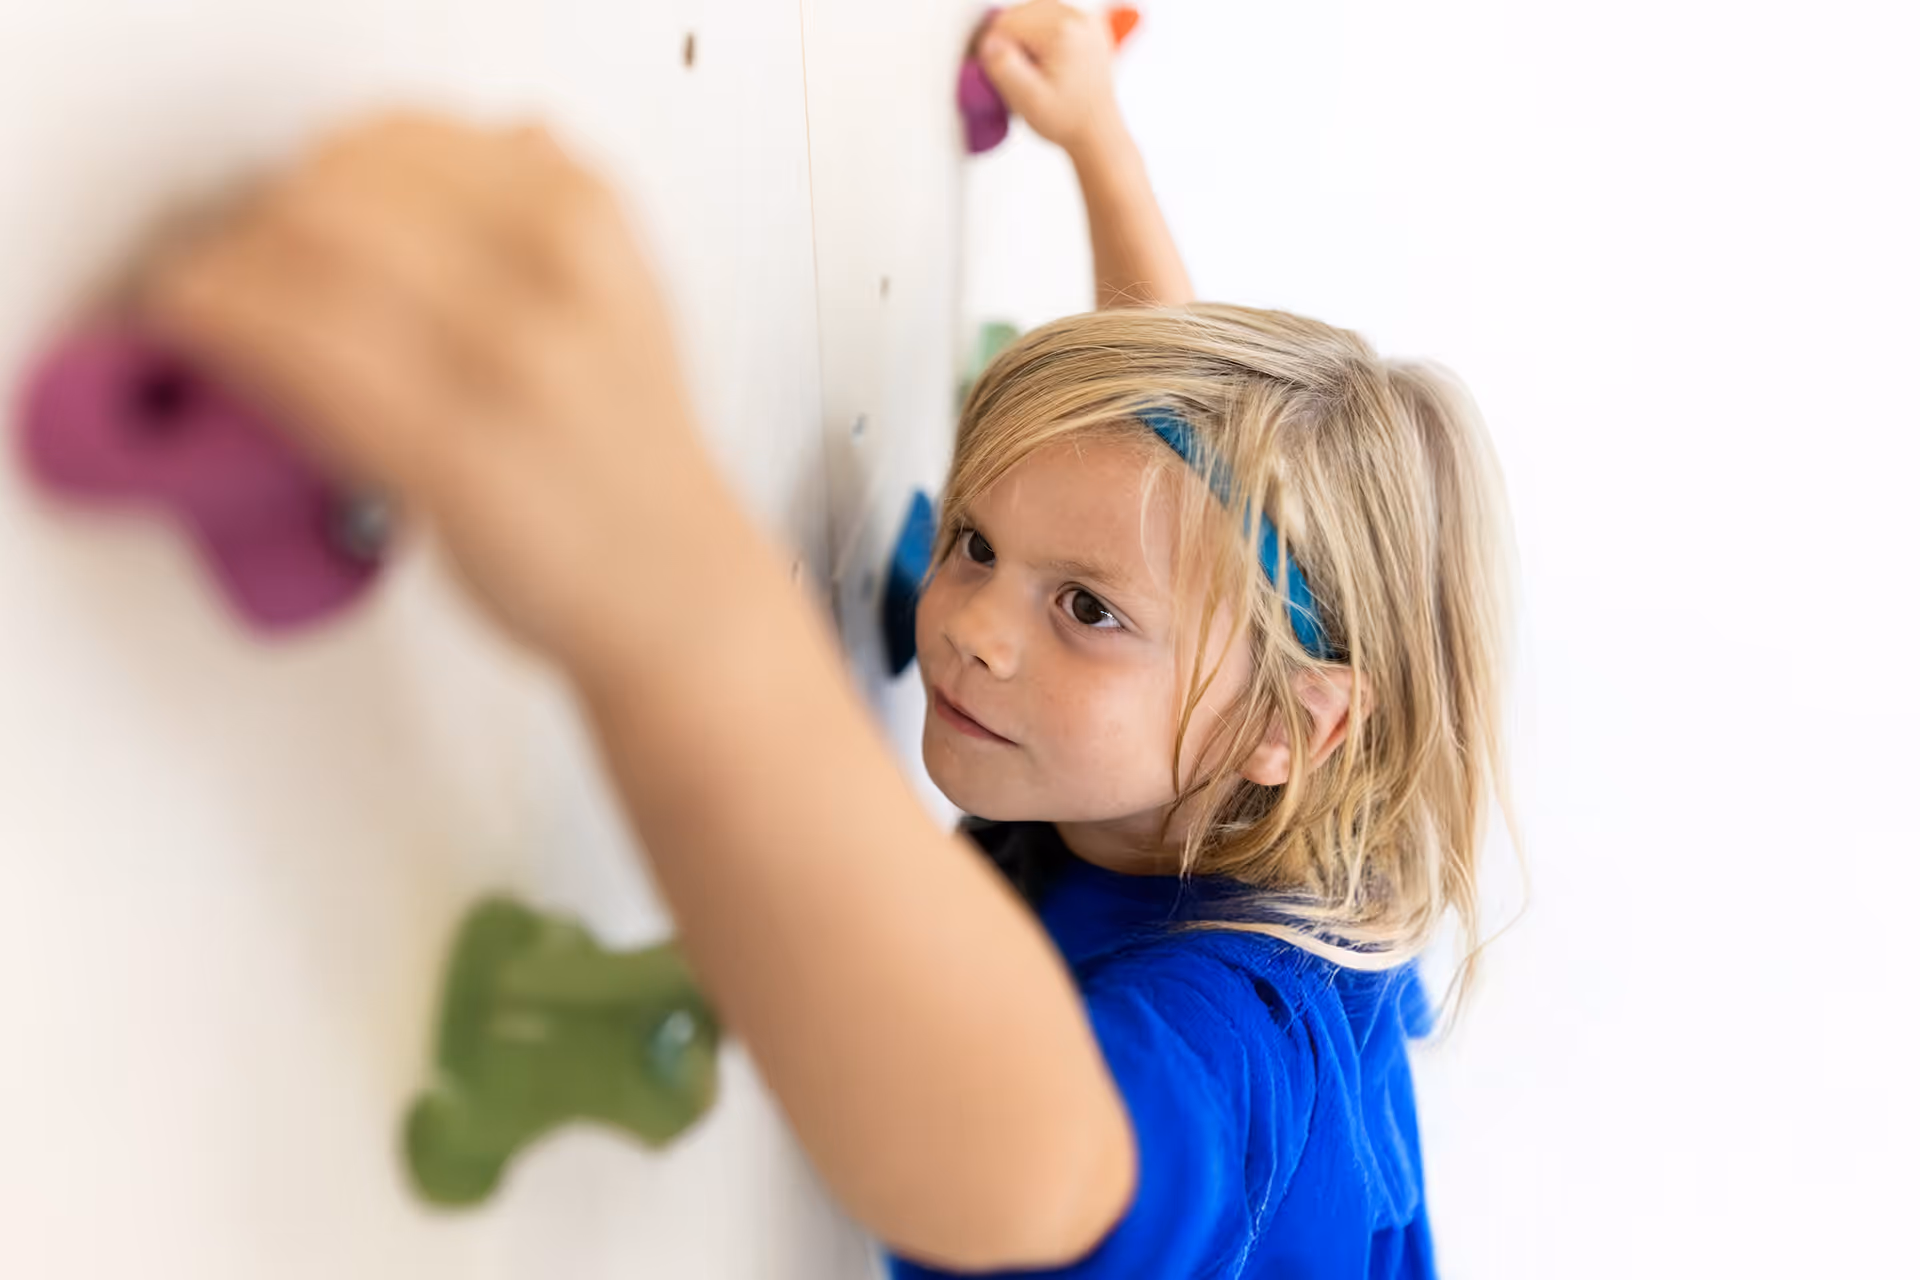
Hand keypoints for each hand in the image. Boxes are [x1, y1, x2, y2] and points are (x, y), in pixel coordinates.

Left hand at [133, 109, 700, 669]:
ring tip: (210, 300)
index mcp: (589, 220)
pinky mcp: (448, 453)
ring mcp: (503, 363)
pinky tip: (202, 332)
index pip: (403, 137)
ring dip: (226, 270)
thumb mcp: (625, 302)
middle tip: (248, 264)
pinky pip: (297, 356)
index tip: (299, 207)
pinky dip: (222, 328)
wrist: (676, 594)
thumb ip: (556, 217)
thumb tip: (477, 145)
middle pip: (339, 185)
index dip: (322, 168)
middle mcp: (552, 276)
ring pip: (303, 256)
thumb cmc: (634, 469)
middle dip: (266, 217)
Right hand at [974, 1, 1126, 156]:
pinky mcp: (1088, 27)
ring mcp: (1086, 22)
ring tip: (1031, 68)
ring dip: (1023, 36)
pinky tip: (1044, 61)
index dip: (992, 47)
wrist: (1098, 131)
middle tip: (1015, 74)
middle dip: (1009, 40)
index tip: (994, 71)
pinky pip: (1051, 18)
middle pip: (1020, 13)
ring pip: (1034, 13)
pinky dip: (1040, 36)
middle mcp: (1077, 20)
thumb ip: (1004, 67)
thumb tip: (989, 42)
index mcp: (1061, 32)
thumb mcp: (1027, 100)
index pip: (1007, 22)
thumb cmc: (1068, 120)